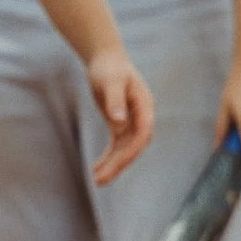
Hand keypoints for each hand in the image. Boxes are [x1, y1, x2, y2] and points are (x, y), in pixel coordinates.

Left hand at [85, 50, 153, 185]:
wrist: (106, 59)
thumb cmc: (109, 67)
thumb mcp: (110, 81)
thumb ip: (115, 100)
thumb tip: (119, 121)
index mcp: (144, 106)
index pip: (143, 133)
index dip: (133, 149)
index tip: (119, 162)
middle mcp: (141, 117)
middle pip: (134, 146)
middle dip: (119, 164)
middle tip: (101, 180)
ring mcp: (131, 122)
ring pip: (125, 150)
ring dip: (113, 165)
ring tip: (96, 180)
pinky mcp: (120, 124)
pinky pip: (116, 146)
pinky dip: (108, 158)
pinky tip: (97, 169)